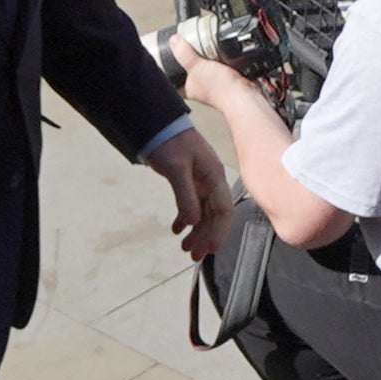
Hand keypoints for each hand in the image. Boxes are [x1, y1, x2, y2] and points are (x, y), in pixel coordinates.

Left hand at [146, 124, 237, 264]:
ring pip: (204, 213)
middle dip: (206, 236)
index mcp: (214, 176)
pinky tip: (176, 230)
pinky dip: (185, 219)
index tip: (209, 250)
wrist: (157, 124)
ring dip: (197, 231)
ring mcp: (202, 181)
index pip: (223, 210)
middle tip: (193, 256)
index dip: (218, 231)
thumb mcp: (175, 168)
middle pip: (215, 215)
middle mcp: (212, 181)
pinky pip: (193, 206)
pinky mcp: (190, 181)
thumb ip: (185, 195)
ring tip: (185, 248)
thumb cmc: (168, 142)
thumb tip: (192, 223)